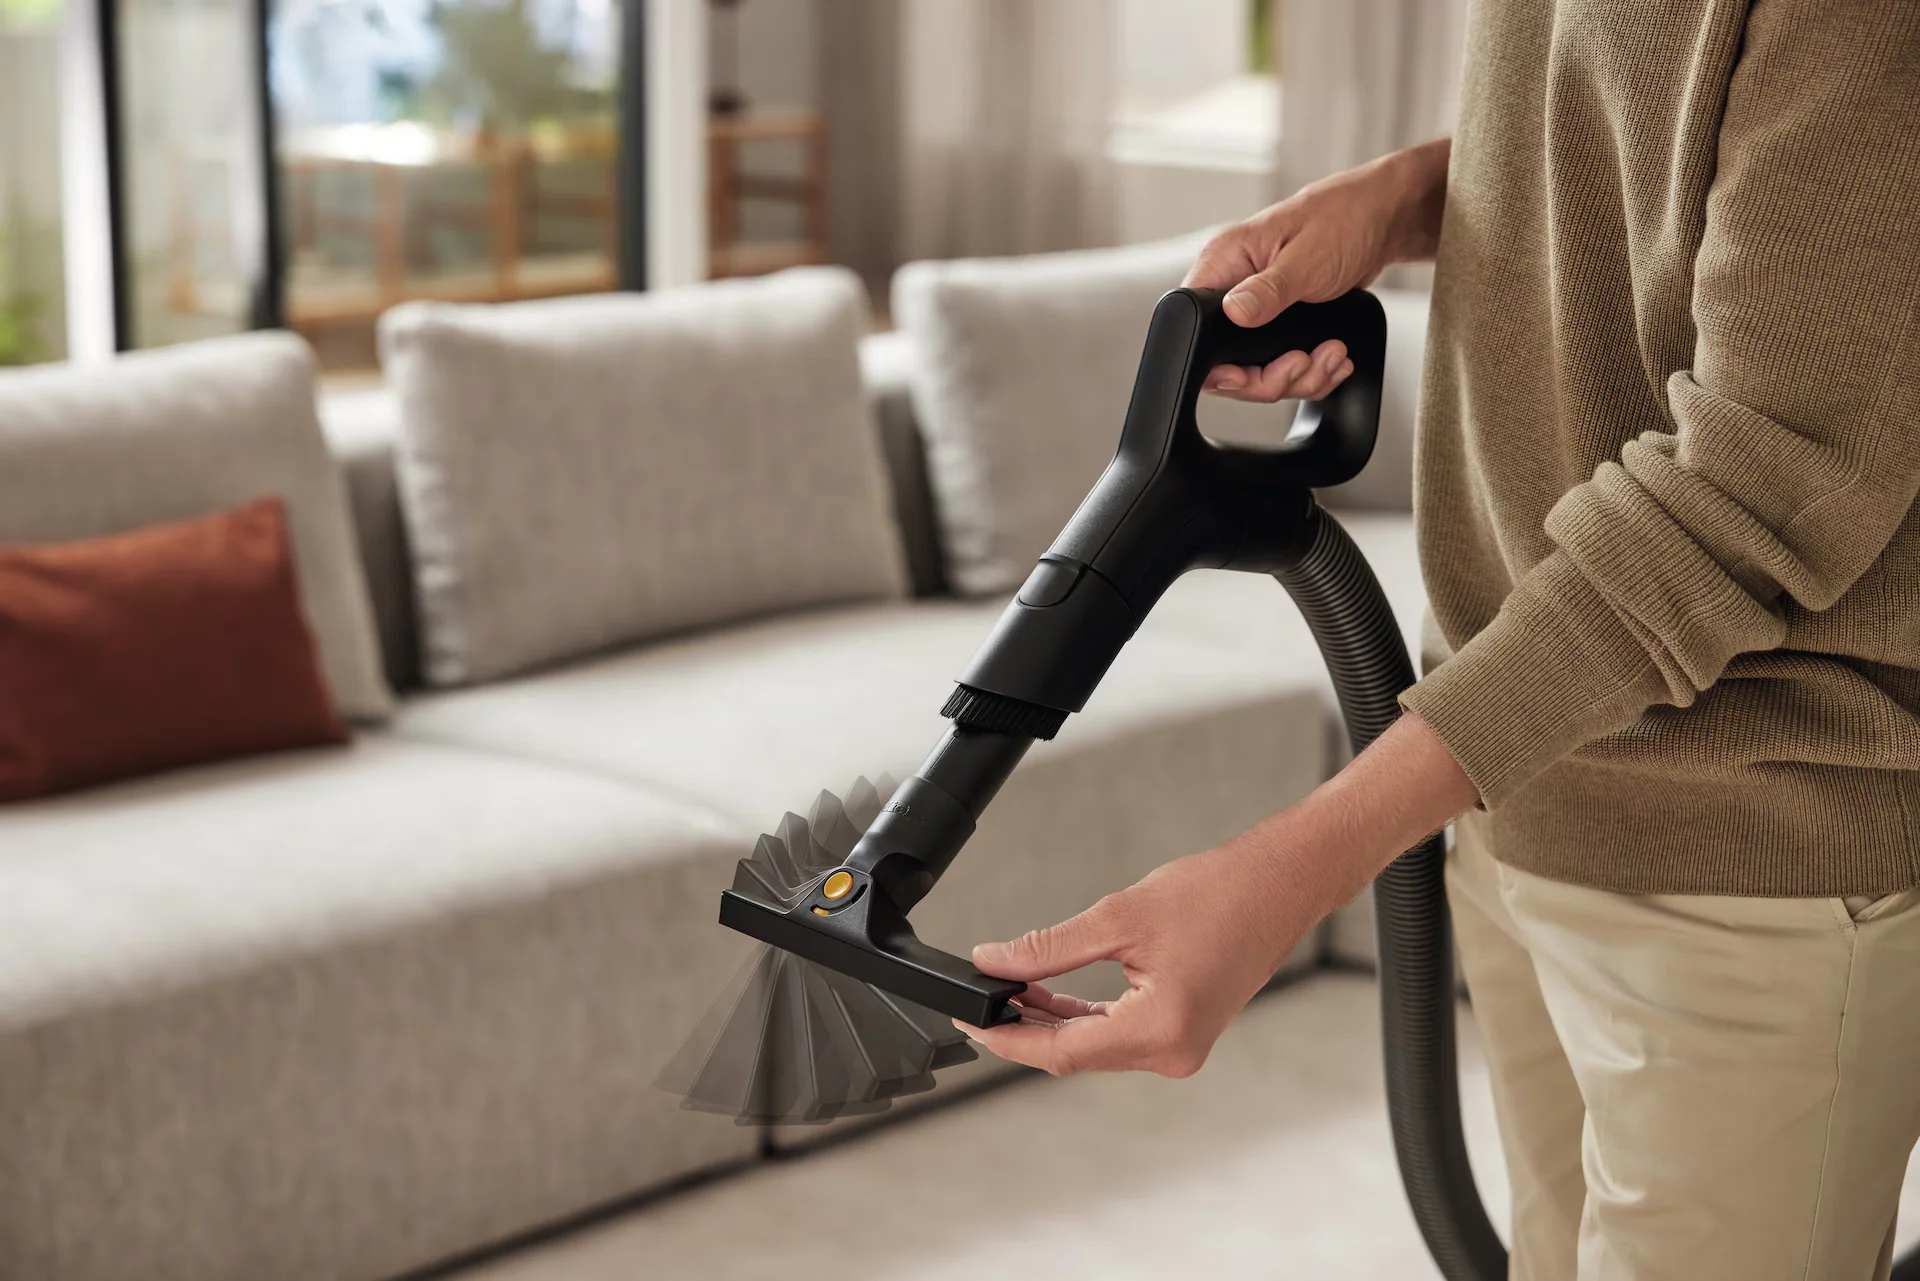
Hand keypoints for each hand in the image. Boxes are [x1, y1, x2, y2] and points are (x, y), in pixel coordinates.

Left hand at [960, 710, 1477, 1077]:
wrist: (1282, 884)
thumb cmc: (1218, 894)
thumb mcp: (1119, 917)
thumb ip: (1049, 948)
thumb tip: (993, 961)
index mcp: (1159, 1032)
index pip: (1061, 1051)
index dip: (1007, 1037)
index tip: (968, 1022)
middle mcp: (1172, 1053)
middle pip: (1075, 1054)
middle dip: (1023, 1028)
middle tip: (977, 1001)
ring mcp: (1181, 1047)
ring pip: (1095, 1046)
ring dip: (1051, 1021)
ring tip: (1006, 990)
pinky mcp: (1184, 1031)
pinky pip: (1119, 1033)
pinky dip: (1082, 1016)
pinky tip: (1050, 994)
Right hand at [1183, 137, 1450, 402]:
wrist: (1382, 217)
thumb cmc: (1344, 218)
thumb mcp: (1307, 258)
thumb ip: (1268, 290)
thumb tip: (1233, 312)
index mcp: (1224, 262)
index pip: (1194, 325)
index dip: (1217, 363)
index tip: (1249, 373)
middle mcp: (1233, 287)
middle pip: (1225, 361)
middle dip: (1270, 377)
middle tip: (1303, 364)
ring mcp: (1255, 308)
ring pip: (1258, 370)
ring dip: (1300, 376)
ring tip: (1332, 356)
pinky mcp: (1277, 322)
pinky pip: (1283, 364)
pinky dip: (1312, 371)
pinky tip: (1333, 358)